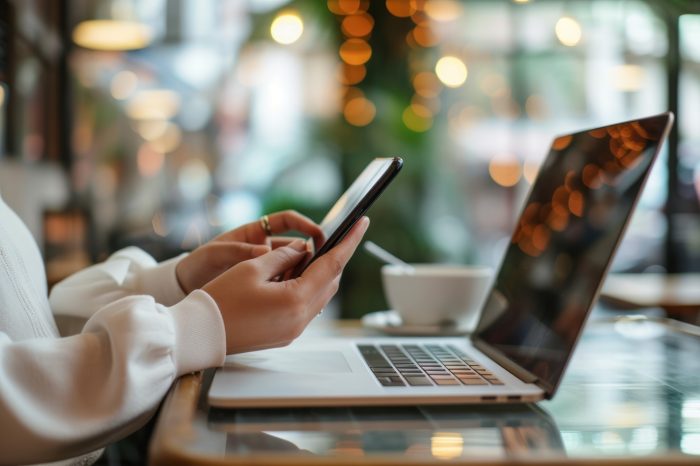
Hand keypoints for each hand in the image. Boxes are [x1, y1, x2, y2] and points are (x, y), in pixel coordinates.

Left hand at [176, 210, 323, 293]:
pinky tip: (294, 296)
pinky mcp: (265, 286)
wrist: (186, 288)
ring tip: (306, 283)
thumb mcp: (216, 254)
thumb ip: (239, 251)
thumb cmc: (199, 264)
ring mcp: (266, 268)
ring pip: (293, 267)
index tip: (318, 234)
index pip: (288, 221)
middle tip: (320, 264)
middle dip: (309, 253)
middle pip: (296, 246)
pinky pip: (285, 285)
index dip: (305, 224)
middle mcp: (264, 248)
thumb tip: (265, 249)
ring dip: (301, 273)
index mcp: (255, 233)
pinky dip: (291, 288)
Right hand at [203, 217, 369, 353]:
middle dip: (332, 258)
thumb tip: (302, 249)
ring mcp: (294, 330)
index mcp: (296, 300)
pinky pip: (305, 307)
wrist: (199, 334)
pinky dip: (304, 288)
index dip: (350, 241)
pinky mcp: (285, 335)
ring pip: (318, 295)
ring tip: (302, 256)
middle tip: (331, 237)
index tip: (362, 223)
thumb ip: (283, 255)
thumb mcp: (252, 268)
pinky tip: (290, 276)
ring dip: (316, 274)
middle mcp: (301, 319)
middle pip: (329, 282)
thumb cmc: (220, 300)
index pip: (333, 265)